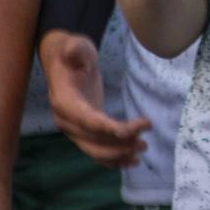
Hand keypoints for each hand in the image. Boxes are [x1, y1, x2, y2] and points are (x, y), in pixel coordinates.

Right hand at [39, 30, 148, 168]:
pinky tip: (129, 162)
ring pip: (94, 150)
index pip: (89, 121)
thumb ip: (75, 49)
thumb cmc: (73, 54)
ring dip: (118, 154)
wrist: (64, 64)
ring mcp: (72, 129)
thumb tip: (74, 50)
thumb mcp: (75, 46)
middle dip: (119, 144)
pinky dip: (111, 160)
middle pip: (93, 140)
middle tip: (145, 142)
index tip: (138, 127)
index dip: (112, 128)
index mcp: (64, 103)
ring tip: (142, 150)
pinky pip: (94, 151)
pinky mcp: (82, 131)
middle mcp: (66, 121)